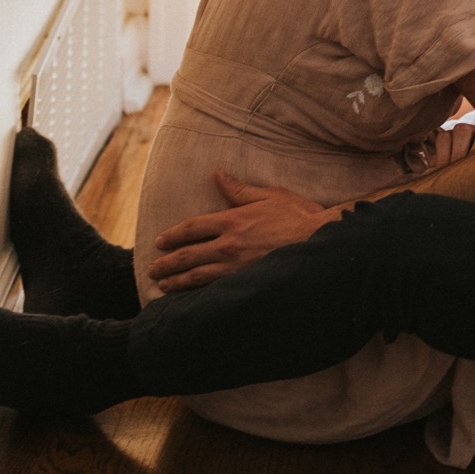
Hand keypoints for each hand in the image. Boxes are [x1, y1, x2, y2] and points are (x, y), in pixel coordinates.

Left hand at [149, 172, 337, 290]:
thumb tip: (217, 174)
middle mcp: (229, 245)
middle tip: (153, 268)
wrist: (321, 241)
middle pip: (188, 255)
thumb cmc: (297, 216)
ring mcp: (236, 267)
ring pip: (196, 276)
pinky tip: (188, 299)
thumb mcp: (269, 195)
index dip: (173, 236)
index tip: (160, 242)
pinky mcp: (245, 283)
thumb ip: (239, 189)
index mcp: (233, 220)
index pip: (192, 228)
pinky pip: (213, 291)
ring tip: (162, 285)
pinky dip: (196, 295)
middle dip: (167, 263)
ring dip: (176, 281)